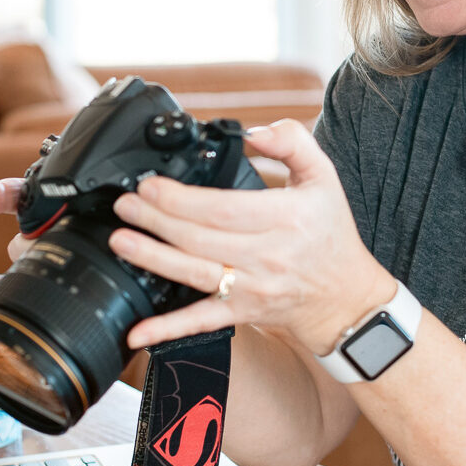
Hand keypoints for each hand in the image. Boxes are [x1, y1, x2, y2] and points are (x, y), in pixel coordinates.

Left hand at [108, 120, 395, 353]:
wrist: (345, 296)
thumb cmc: (330, 232)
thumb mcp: (324, 176)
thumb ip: (292, 141)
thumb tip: (251, 133)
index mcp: (287, 217)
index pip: (224, 209)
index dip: (181, 199)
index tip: (151, 185)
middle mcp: (269, 255)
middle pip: (200, 238)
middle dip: (156, 220)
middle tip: (126, 204)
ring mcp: (253, 288)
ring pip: (194, 274)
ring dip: (152, 258)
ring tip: (120, 240)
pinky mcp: (243, 312)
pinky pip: (201, 322)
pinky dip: (166, 329)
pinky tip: (136, 332)